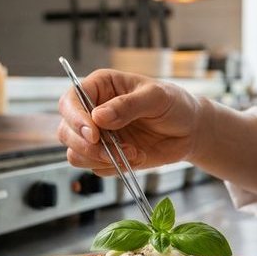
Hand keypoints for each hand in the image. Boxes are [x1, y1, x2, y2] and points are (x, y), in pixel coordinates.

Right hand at [57, 69, 203, 176]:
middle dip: (87, 146)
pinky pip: (96, 168)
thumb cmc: (174, 104)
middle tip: (113, 150)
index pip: (70, 101)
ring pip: (76, 154)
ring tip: (133, 153)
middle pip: (66, 132)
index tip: (94, 134)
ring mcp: (98, 136)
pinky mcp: (106, 156)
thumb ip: (128, 105)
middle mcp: (92, 111)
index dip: (75, 119)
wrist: (190, 131)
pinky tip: (137, 157)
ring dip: (102, 159)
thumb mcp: (156, 97)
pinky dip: (115, 168)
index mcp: (100, 87)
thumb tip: (99, 117)